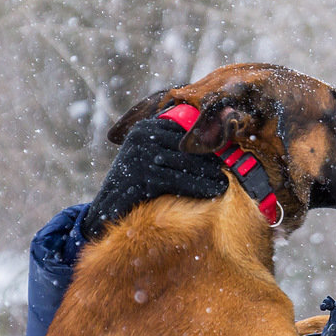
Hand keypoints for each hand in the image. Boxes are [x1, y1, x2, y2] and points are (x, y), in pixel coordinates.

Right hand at [82, 120, 229, 239]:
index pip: (183, 130)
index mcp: (145, 128)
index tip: (223, 154)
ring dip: (208, 176)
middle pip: (186, 148)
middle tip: (226, 172)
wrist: (108, 207)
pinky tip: (212, 193)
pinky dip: (198, 188)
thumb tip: (211, 144)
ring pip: (185, 165)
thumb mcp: (151, 157)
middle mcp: (140, 137)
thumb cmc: (137, 182)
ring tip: (224, 184)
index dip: (205, 143)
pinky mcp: (141, 177)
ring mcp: (139, 156)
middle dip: (209, 161)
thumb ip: (172, 148)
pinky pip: (178, 182)